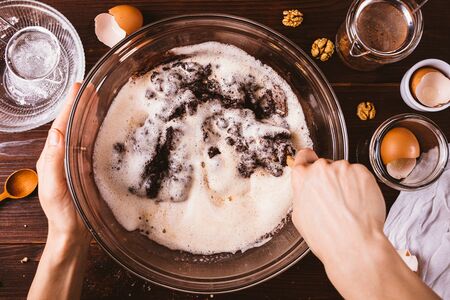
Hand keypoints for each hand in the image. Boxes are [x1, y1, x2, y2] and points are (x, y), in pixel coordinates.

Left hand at [30, 83, 90, 299]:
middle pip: (72, 124)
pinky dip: (95, 130)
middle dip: (80, 104)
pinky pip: (90, 144)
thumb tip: (55, 134)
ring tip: (97, 98)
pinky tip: (101, 123)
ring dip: (88, 114)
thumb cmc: (62, 214)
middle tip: (91, 87)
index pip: (61, 126)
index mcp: (52, 156)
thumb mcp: (53, 189)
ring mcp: (75, 161)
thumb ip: (52, 162)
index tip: (79, 87)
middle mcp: (63, 155)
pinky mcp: (86, 168)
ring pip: (81, 132)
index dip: (70, 106)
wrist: (73, 232)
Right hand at [291, 149, 385, 264]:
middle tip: (335, 198)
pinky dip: (361, 185)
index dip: (308, 161)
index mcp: (302, 178)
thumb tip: (307, 190)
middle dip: (330, 178)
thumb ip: (302, 194)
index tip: (312, 162)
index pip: (303, 156)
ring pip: (344, 171)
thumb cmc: (327, 236)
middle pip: (326, 166)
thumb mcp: (300, 216)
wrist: (353, 244)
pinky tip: (359, 203)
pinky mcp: (362, 172)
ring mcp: (342, 168)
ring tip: (349, 205)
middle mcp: (321, 169)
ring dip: (347, 182)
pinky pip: (360, 175)